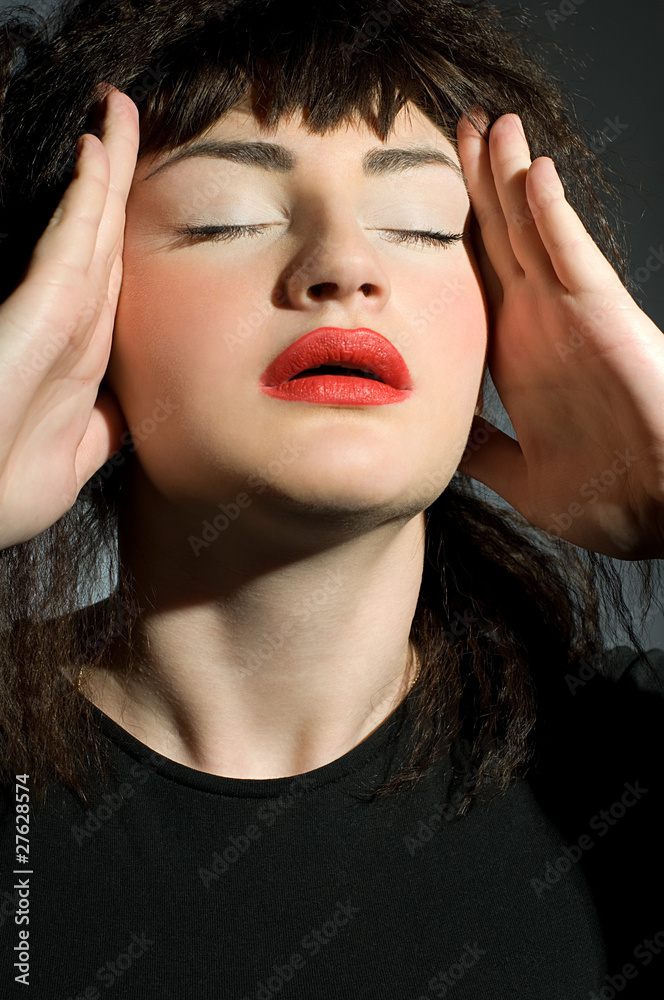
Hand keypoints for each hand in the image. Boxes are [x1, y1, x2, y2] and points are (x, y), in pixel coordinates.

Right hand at [0, 84, 138, 548]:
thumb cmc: (3, 492)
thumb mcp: (76, 457)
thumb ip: (109, 424)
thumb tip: (137, 405)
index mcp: (80, 353)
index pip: (113, 275)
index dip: (125, 225)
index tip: (144, 183)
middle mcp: (65, 326)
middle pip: (104, 239)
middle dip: (118, 177)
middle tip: (129, 116)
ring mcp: (46, 317)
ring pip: (90, 230)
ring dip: (108, 170)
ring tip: (120, 110)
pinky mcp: (32, 317)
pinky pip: (69, 249)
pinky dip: (85, 201)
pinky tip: (99, 155)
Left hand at [455, 110, 663, 559]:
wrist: (660, 514)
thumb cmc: (606, 500)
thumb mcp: (521, 477)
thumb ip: (481, 453)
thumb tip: (443, 442)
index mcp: (517, 355)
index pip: (474, 281)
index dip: (449, 238)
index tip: (414, 203)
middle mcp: (541, 325)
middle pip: (499, 239)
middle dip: (474, 186)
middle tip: (447, 132)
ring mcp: (572, 316)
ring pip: (533, 230)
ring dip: (507, 177)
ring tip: (481, 125)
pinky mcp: (605, 319)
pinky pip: (573, 256)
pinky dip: (551, 214)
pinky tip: (529, 172)